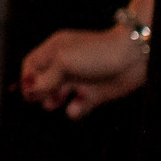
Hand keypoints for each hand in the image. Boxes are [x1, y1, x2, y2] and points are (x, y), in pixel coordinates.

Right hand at [19, 25, 148, 118]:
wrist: (133, 57)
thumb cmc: (96, 52)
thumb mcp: (64, 61)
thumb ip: (45, 78)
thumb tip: (29, 90)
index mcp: (55, 50)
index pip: (31, 64)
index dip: (27, 78)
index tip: (27, 91)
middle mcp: (65, 65)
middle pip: (42, 82)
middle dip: (39, 92)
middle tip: (41, 99)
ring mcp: (80, 79)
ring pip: (57, 95)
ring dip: (54, 102)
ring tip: (54, 103)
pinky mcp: (93, 94)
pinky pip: (77, 106)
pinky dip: (75, 110)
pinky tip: (77, 107)